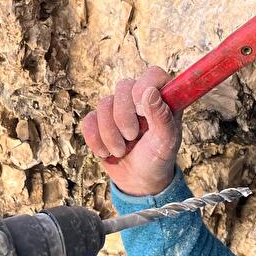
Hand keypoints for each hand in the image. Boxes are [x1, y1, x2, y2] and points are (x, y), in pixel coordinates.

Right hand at [82, 66, 182, 195]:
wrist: (139, 180)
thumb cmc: (158, 158)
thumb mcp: (166, 142)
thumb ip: (162, 117)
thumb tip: (150, 92)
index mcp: (162, 98)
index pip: (154, 74)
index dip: (145, 85)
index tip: (141, 109)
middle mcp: (139, 98)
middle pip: (123, 86)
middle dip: (123, 116)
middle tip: (132, 136)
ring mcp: (118, 108)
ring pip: (104, 104)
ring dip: (110, 133)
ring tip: (121, 151)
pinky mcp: (99, 121)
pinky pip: (89, 120)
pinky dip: (96, 139)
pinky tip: (107, 152)